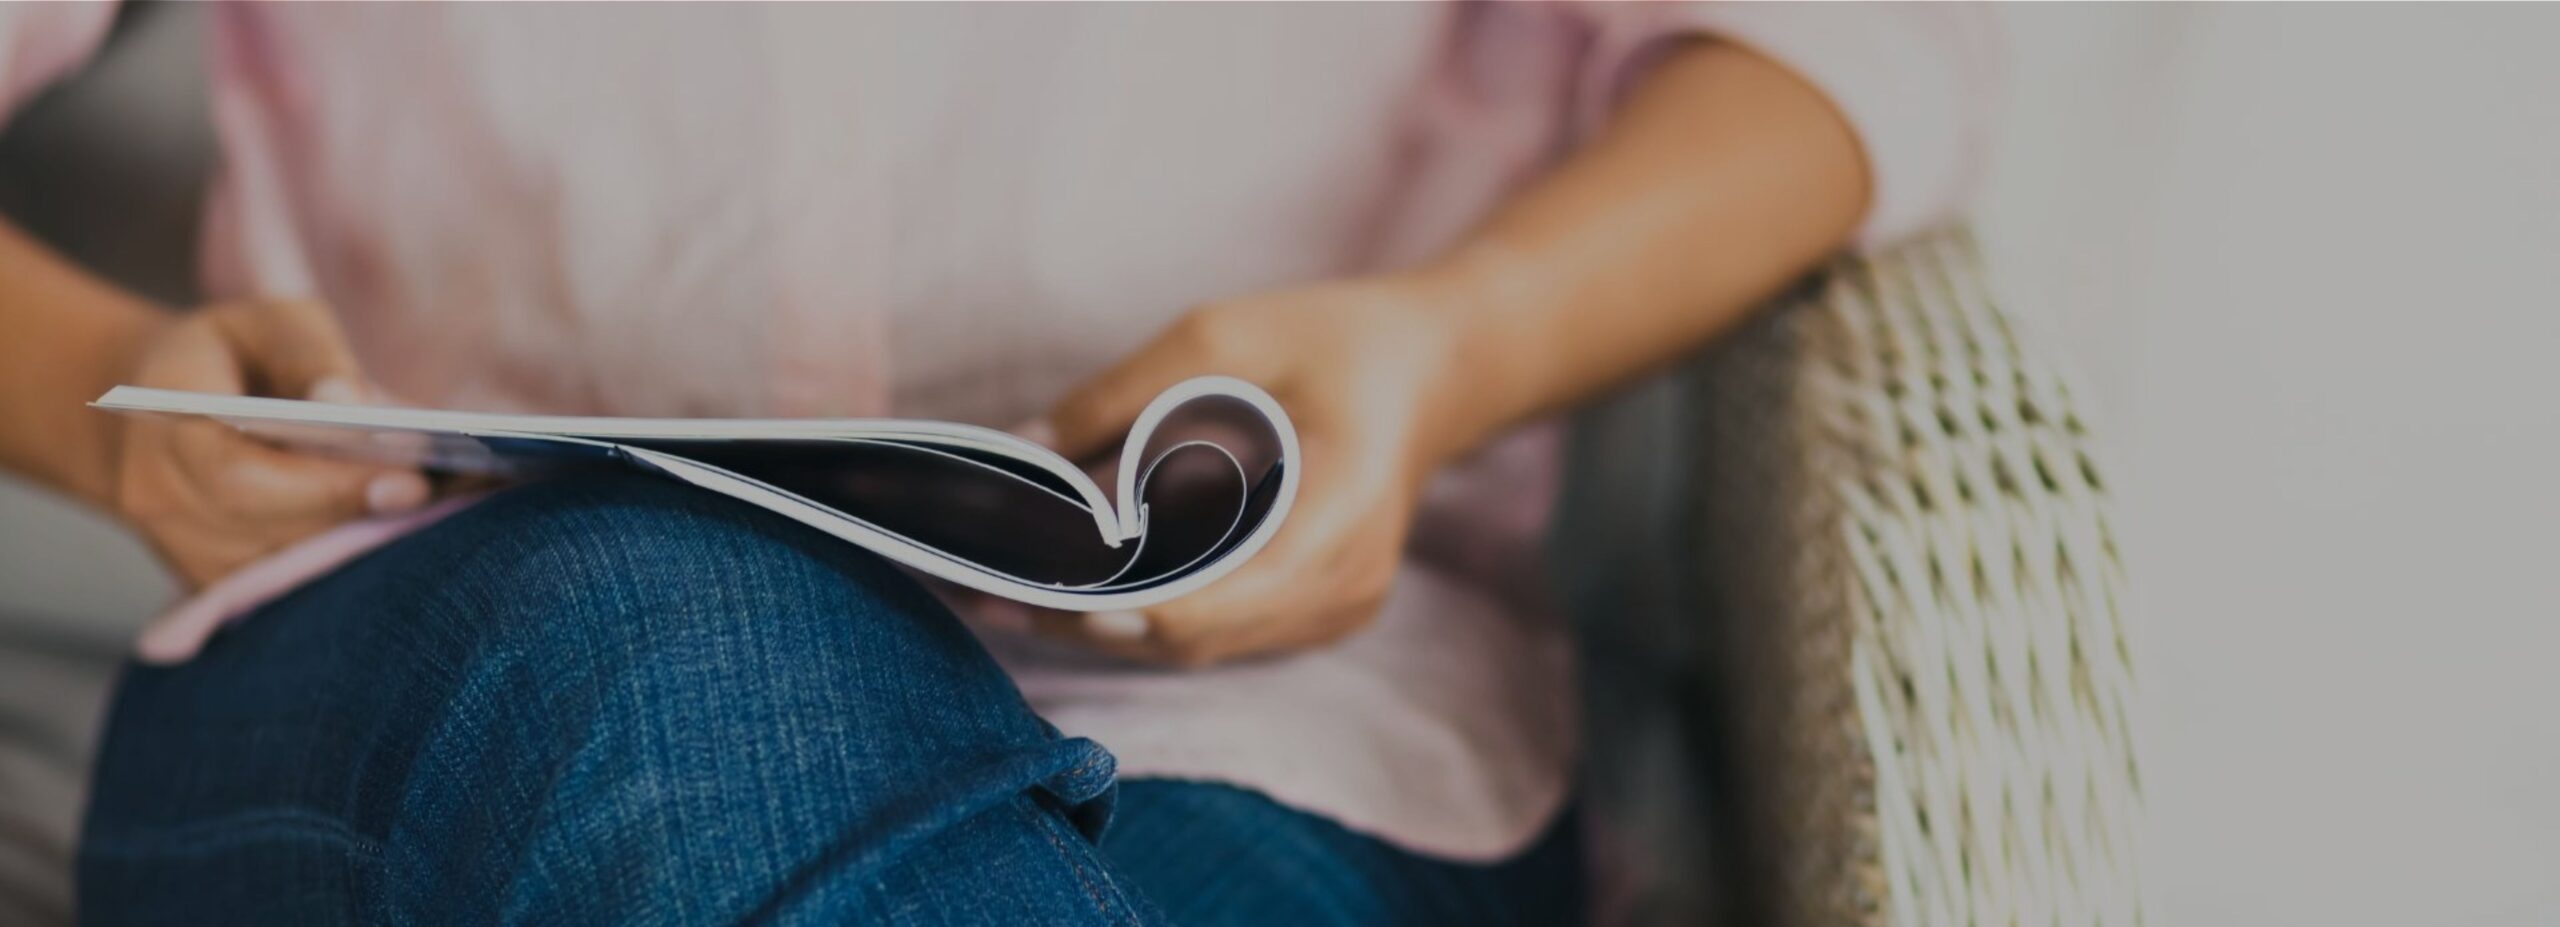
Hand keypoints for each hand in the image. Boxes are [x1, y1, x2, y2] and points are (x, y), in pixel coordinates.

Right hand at [107, 298, 429, 588]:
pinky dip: (348, 563)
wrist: (156, 409)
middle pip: (274, 535)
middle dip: (367, 519)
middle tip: (448, 498)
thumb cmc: (228, 354)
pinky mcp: (212, 584)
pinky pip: (288, 589)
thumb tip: (346, 403)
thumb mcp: (267, 323)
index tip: (410, 481)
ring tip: (443, 512)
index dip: (327, 488)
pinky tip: (405, 532)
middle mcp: (163, 503)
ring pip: (287, 573)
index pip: (242, 479)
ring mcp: (183, 553)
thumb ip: (309, 355)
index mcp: (167, 428)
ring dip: (367, 548)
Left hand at [1031, 271, 1498, 665]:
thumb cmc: (1335, 341)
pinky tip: (1089, 585)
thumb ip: (1118, 397)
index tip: (1025, 583)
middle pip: (1190, 637)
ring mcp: (1337, 609)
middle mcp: (1342, 585)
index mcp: (1334, 515)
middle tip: (988, 592)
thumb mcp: (1221, 337)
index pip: (1204, 604)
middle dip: (1086, 619)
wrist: (1434, 369)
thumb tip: (1020, 449)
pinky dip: (1154, 613)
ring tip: (1018, 592)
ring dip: (1111, 624)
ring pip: (1200, 646)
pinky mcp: (1322, 612)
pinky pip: (1223, 633)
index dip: (1108, 605)